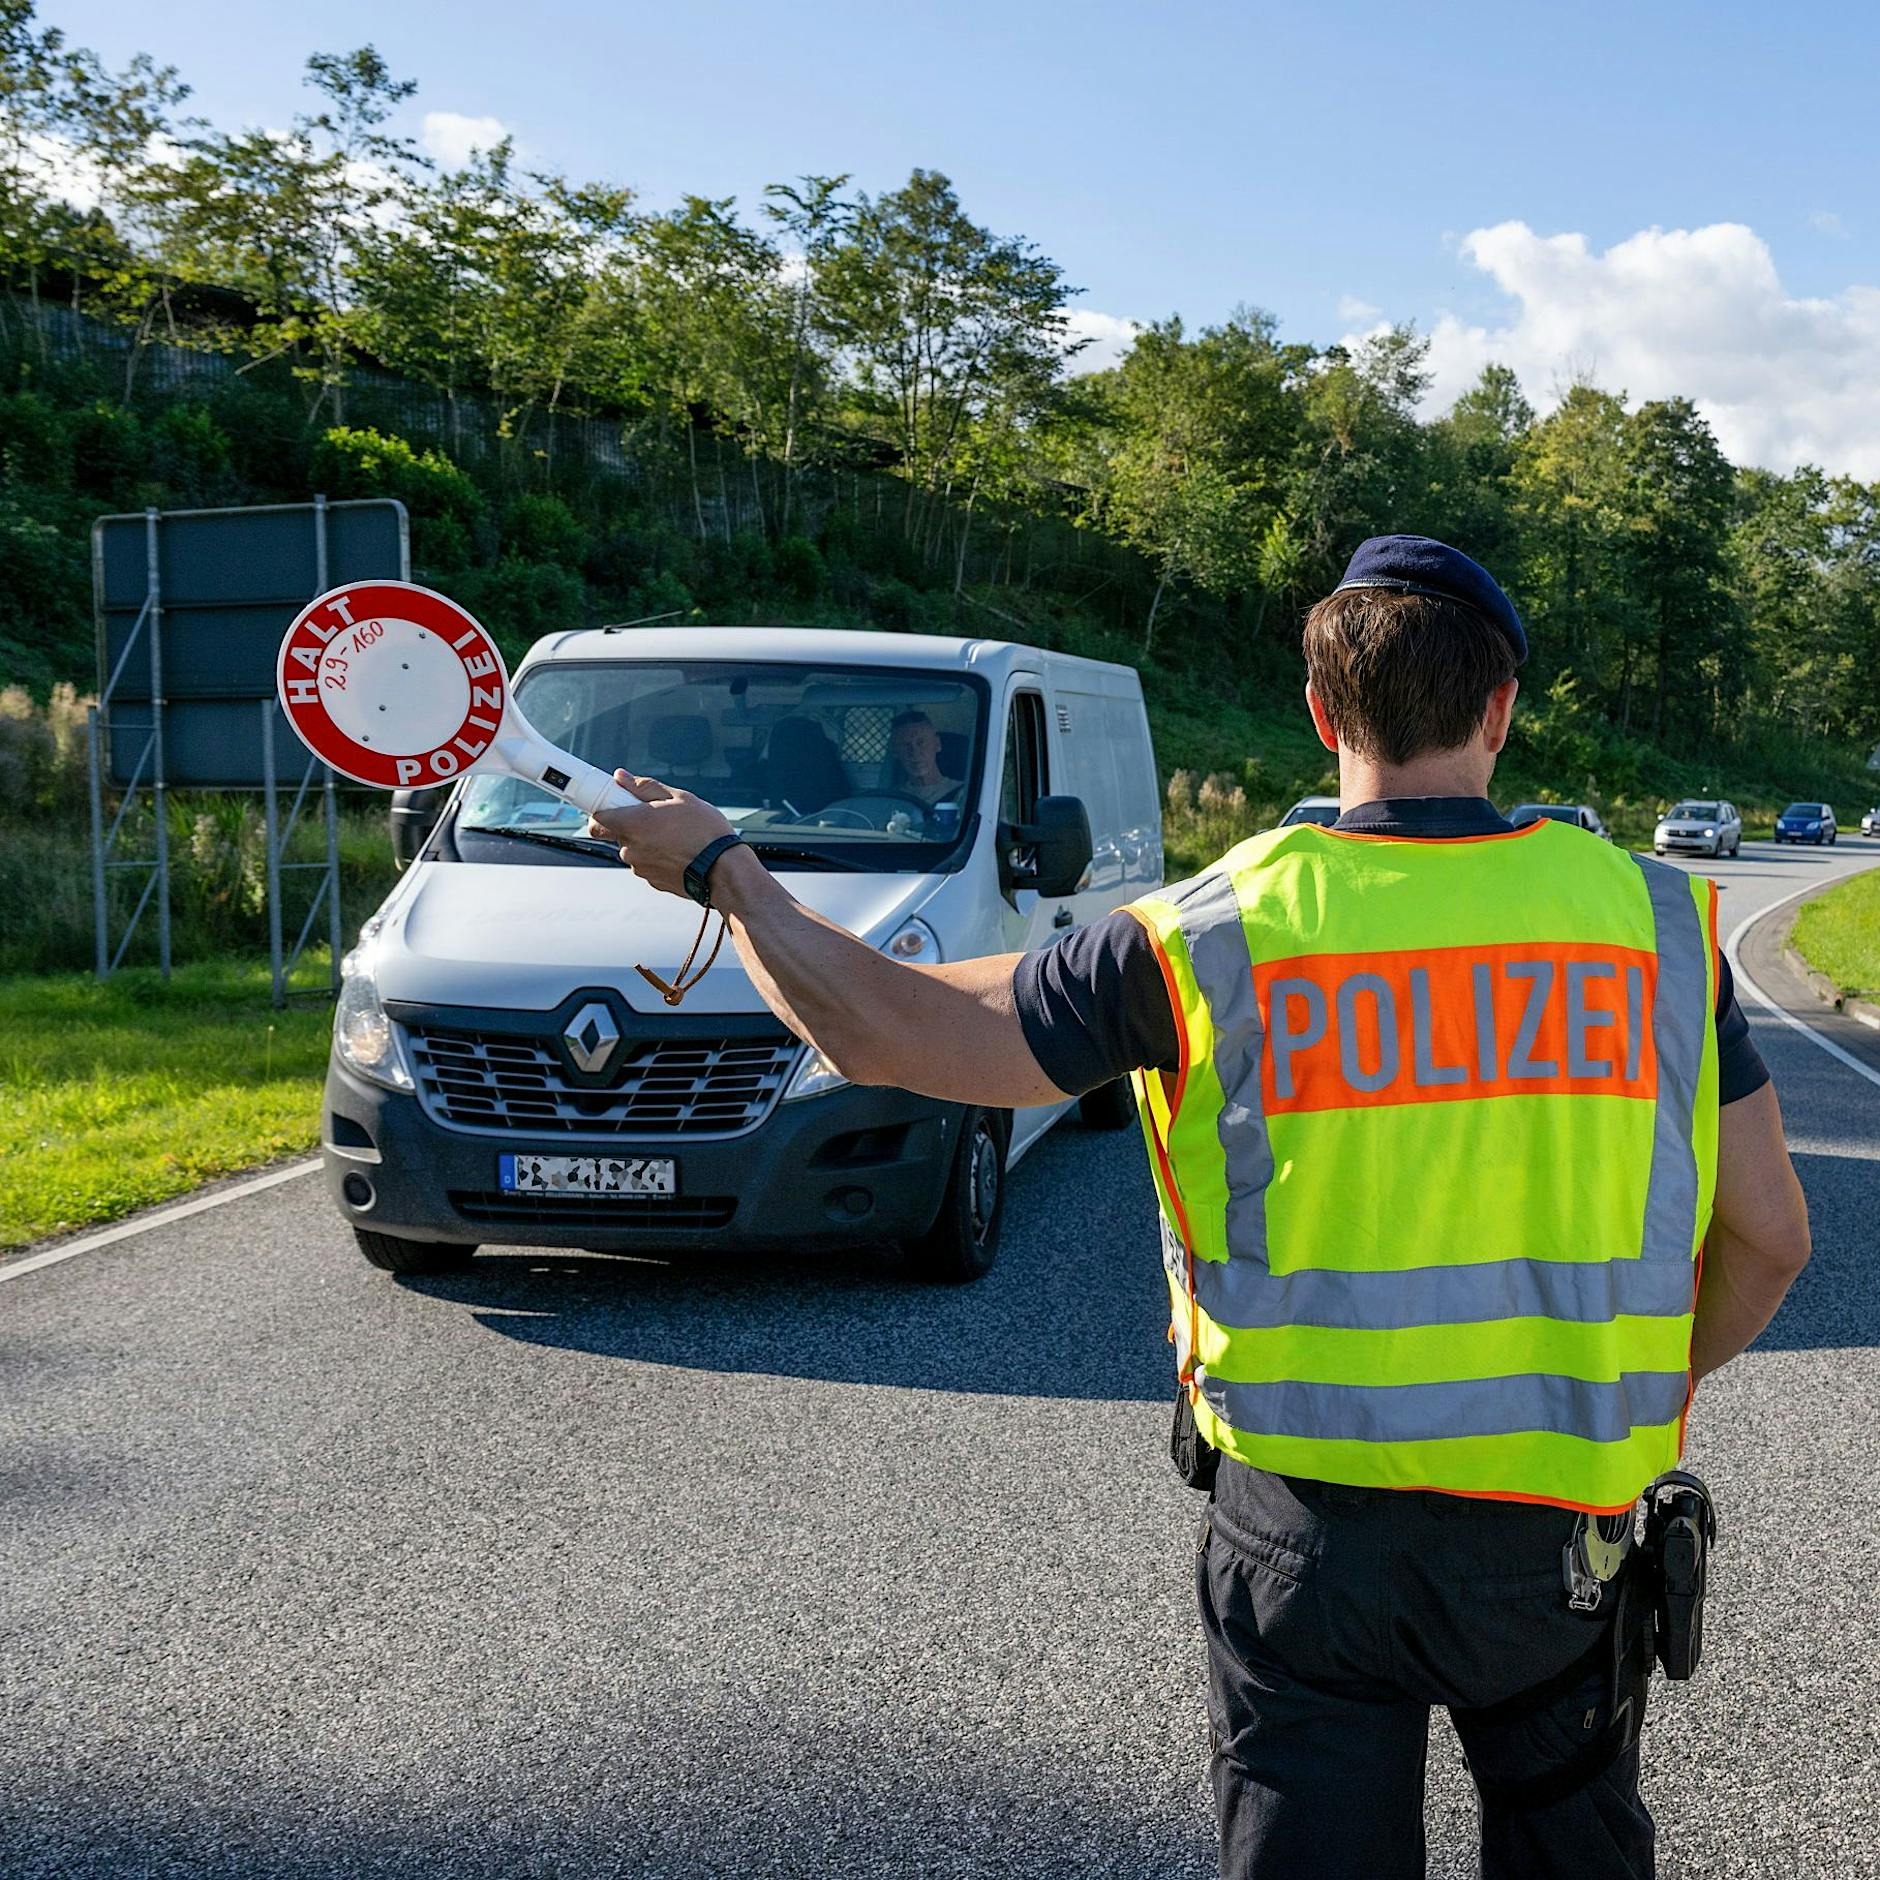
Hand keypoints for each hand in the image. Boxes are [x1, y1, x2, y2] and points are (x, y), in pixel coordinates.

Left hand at [588, 772, 734, 898]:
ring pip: (634, 849)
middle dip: (631, 824)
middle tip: (655, 817)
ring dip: (647, 841)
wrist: (724, 870)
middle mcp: (630, 848)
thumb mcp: (680, 798)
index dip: (603, 809)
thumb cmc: (705, 832)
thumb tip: (623, 778)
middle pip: (617, 833)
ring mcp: (640, 867)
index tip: (613, 804)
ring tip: (676, 835)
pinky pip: (648, 864)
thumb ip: (645, 787)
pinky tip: (679, 851)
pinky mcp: (652, 881)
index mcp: (633, 823)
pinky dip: (658, 857)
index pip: (597, 819)